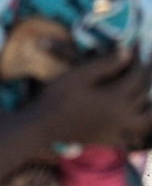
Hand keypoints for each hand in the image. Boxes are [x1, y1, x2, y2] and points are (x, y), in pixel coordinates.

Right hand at [36, 48, 151, 149]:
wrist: (45, 126)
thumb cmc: (59, 97)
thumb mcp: (79, 76)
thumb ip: (105, 65)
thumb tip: (127, 52)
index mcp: (117, 98)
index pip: (136, 75)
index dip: (138, 59)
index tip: (137, 45)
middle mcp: (124, 115)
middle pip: (144, 94)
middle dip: (147, 76)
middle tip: (147, 64)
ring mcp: (119, 129)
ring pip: (146, 119)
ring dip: (150, 106)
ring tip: (148, 98)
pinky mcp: (110, 140)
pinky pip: (131, 137)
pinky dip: (136, 129)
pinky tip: (132, 123)